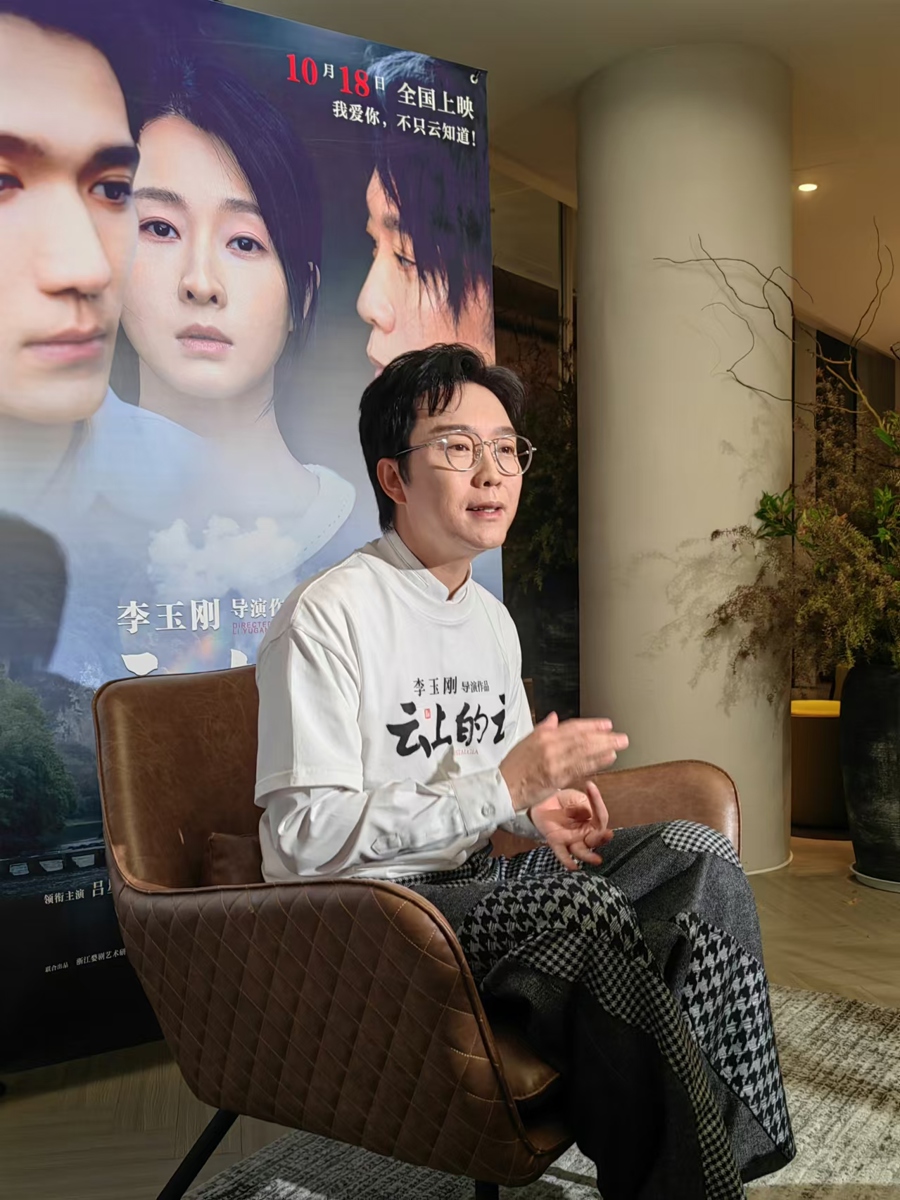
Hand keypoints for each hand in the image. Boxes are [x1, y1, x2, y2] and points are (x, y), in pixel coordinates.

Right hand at [501, 711, 628, 811]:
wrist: (503, 787)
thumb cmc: (513, 767)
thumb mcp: (525, 741)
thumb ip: (543, 728)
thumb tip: (555, 718)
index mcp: (543, 735)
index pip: (573, 727)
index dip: (592, 725)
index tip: (607, 725)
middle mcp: (550, 747)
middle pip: (583, 739)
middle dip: (604, 737)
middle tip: (621, 737)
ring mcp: (555, 763)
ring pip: (584, 753)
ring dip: (604, 749)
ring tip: (619, 746)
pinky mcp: (557, 778)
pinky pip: (580, 769)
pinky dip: (596, 763)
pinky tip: (608, 759)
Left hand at [529, 783, 613, 871]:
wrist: (541, 803)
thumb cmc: (563, 800)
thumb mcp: (574, 797)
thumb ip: (582, 804)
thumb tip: (587, 814)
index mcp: (592, 820)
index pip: (600, 816)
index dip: (597, 803)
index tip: (590, 786)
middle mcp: (585, 833)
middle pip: (596, 839)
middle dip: (602, 838)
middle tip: (607, 834)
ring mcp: (571, 840)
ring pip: (582, 850)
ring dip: (589, 856)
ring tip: (597, 860)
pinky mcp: (557, 843)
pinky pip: (563, 854)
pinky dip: (567, 861)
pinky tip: (573, 867)